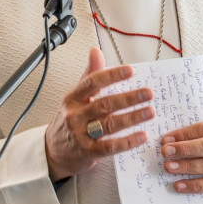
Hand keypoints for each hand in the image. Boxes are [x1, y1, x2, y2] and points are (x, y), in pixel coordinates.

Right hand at [45, 48, 154, 181]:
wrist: (52, 152)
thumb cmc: (69, 121)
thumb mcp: (75, 97)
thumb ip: (89, 75)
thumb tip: (96, 51)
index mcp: (73, 98)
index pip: (92, 82)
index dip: (111, 75)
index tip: (131, 70)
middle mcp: (75, 115)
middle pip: (104, 104)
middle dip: (128, 98)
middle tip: (148, 93)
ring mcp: (80, 135)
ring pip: (109, 124)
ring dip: (132, 118)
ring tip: (150, 111)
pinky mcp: (88, 152)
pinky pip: (110, 147)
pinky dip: (127, 141)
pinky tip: (142, 135)